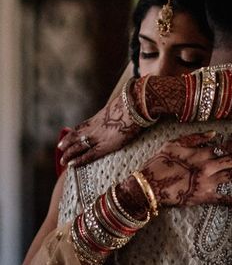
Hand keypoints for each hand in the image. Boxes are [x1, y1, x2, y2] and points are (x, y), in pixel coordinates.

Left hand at [57, 76, 185, 166]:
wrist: (137, 103)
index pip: (84, 125)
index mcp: (101, 116)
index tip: (68, 136)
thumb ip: (122, 106)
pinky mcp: (106, 145)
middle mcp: (97, 126)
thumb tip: (130, 99)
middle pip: (78, 135)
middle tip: (60, 149)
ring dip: (69, 153)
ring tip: (62, 160)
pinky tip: (71, 165)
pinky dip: (79, 160)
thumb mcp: (124, 103)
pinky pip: (88, 155)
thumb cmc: (136, 101)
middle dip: (68, 143)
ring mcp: (99, 135)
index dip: (75, 132)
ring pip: (79, 146)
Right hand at [120, 131, 231, 210]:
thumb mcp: (175, 143)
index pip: (231, 146)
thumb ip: (195, 137)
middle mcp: (209, 167)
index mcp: (203, 153)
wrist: (149, 186)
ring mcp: (209, 183)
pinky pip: (225, 201)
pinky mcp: (205, 198)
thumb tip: (215, 133)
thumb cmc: (159, 162)